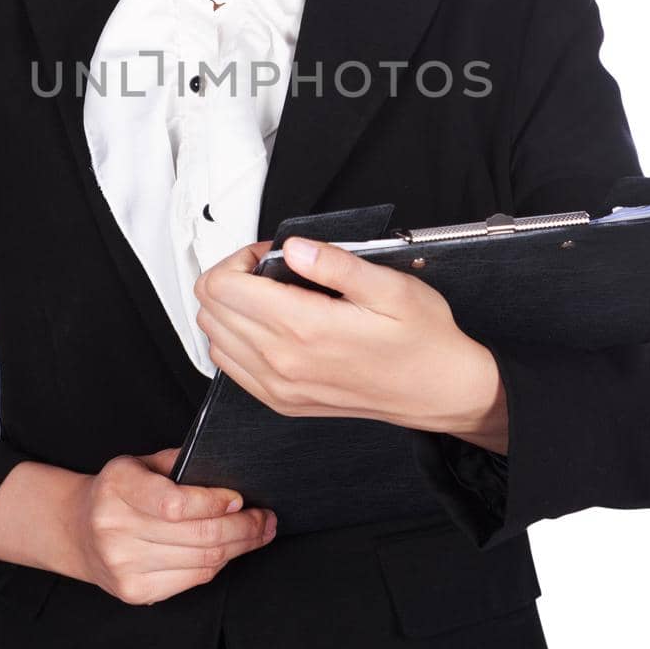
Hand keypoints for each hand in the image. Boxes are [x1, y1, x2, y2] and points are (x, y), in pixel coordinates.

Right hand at [63, 447, 277, 606]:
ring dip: (239, 547)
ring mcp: (123, 564)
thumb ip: (179, 463)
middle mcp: (114, 528)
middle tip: (265, 519)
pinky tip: (228, 551)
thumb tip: (227, 472)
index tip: (240, 499)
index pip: (176, 503)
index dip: (215, 503)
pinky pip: (193, 579)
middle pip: (198, 536)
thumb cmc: (120, 491)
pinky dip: (217, 564)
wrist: (78, 529)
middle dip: (243, 528)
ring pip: (202, 560)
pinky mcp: (134, 591)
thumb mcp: (140, 462)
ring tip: (258, 533)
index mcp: (117, 486)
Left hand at [193, 237, 508, 450]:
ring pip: (213, 336)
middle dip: (233, 277)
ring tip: (272, 295)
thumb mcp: (390, 285)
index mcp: (304, 328)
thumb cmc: (421, 338)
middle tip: (272, 269)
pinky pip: (229, 366)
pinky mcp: (281, 401)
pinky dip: (236, 338)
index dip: (241, 258)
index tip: (271, 254)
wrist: (439, 391)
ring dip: (231, 308)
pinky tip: (268, 325)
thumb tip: (292, 247)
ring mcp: (278, 387)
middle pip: (210, 308)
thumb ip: (335, 264)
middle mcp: (282, 362)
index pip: (223, 286)